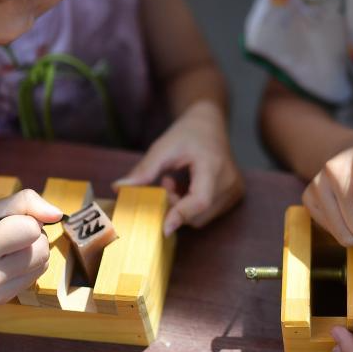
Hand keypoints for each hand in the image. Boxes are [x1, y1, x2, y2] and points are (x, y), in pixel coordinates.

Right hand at [0, 189, 59, 304]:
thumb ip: (23, 204)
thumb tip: (57, 214)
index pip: (31, 229)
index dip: (21, 219)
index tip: (1, 222)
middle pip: (42, 249)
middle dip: (31, 235)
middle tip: (4, 233)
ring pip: (43, 263)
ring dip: (31, 250)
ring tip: (3, 247)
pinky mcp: (0, 302)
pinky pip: (33, 276)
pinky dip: (25, 264)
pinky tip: (2, 262)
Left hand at [113, 101, 243, 234]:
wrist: (210, 124)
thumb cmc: (188, 133)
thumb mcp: (163, 147)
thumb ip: (144, 170)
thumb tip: (118, 188)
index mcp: (214, 166)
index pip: (200, 200)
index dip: (181, 215)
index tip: (163, 227)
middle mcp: (230, 182)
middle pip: (198, 213)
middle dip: (174, 206)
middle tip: (164, 184)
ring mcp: (234, 191)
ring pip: (202, 217)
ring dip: (182, 207)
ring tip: (175, 183)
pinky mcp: (234, 196)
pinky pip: (208, 213)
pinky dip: (191, 206)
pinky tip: (185, 187)